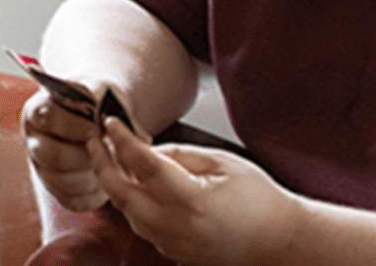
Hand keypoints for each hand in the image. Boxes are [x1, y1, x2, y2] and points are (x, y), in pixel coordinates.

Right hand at [22, 84, 124, 212]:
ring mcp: (42, 169)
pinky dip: (95, 194)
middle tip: (110, 150)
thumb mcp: (99, 89)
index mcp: (37, 111)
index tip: (99, 128)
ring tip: (114, 164)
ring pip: (63, 182)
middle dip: (86, 155)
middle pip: (52, 155)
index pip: (47, 118)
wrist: (104, 117)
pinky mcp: (57, 191)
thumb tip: (103, 115)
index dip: (75, 126)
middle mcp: (34, 141)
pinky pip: (73, 201)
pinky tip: (109, 178)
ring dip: (94, 176)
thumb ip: (98, 96)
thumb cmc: (100, 101)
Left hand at [88, 117, 303, 265]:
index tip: (111, 123)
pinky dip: (131, 201)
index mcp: (190, 200)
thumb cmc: (260, 200)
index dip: (122, 140)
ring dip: (114, 183)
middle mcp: (175, 226)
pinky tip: (134, 182)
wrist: (281, 242)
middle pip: (120, 193)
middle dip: (102, 163)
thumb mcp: (221, 162)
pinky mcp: (172, 252)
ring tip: (110, 156)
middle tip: (94, 140)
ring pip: (126, 210)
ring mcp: (171, 244)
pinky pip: (140, 224)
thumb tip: (145, 149)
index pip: (142, 164)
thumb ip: (178, 153)